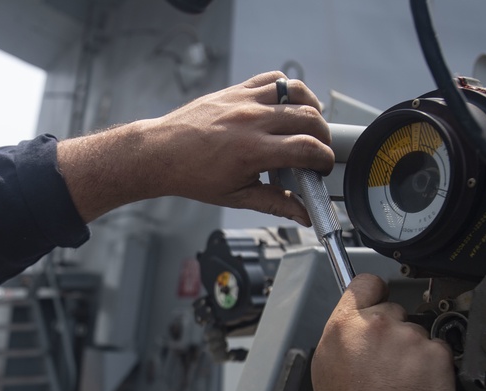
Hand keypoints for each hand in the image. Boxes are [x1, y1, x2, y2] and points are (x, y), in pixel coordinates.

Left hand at [57, 71, 333, 223]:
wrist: (161, 153)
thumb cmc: (193, 175)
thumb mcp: (236, 196)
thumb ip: (275, 203)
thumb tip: (303, 215)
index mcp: (253, 151)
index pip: (307, 148)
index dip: (324, 160)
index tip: (323, 168)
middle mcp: (251, 121)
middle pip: (309, 118)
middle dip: (323, 136)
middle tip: (318, 151)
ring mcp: (243, 101)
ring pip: (296, 91)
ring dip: (311, 107)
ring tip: (309, 125)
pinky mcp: (235, 90)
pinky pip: (272, 80)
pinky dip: (287, 90)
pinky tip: (286, 106)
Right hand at [311, 274, 455, 390]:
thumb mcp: (325, 366)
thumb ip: (342, 334)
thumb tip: (353, 322)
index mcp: (344, 325)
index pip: (365, 283)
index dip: (374, 292)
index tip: (379, 299)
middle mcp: (378, 325)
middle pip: (395, 310)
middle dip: (393, 331)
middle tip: (386, 362)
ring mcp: (410, 339)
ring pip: (419, 333)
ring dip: (414, 352)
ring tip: (401, 382)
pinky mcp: (436, 356)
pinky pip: (440, 352)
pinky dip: (433, 368)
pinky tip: (417, 387)